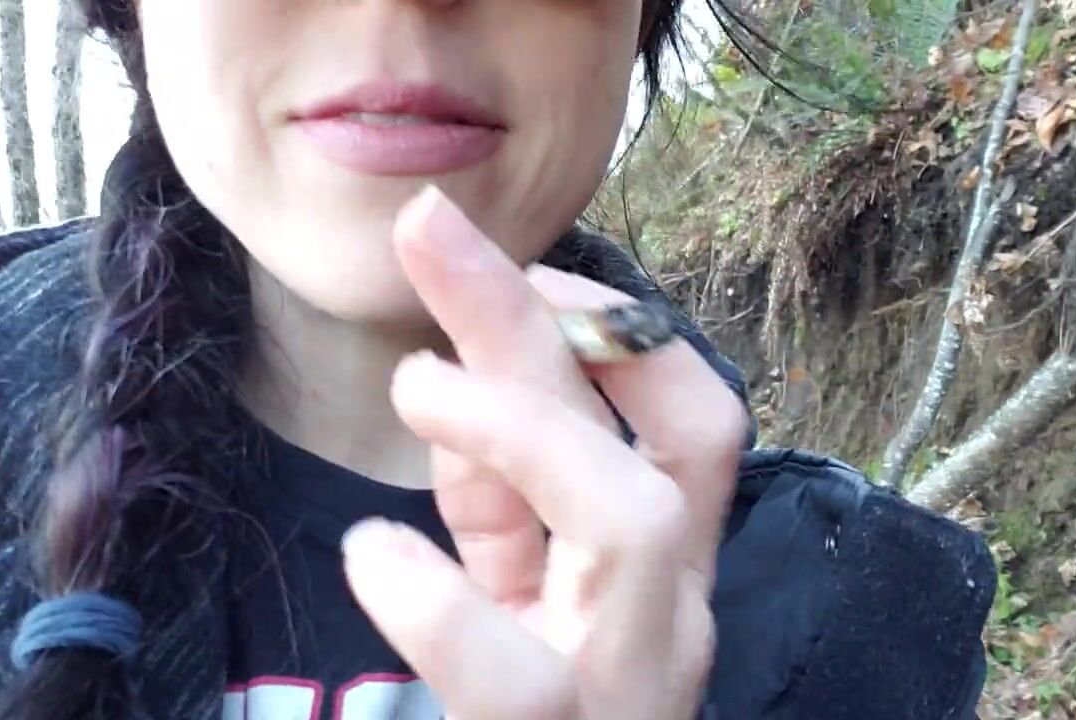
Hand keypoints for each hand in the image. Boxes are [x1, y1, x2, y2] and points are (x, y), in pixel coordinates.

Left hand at [341, 186, 748, 719]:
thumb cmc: (529, 699)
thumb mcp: (518, 579)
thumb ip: (498, 489)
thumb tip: (455, 375)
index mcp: (669, 564)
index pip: (698, 416)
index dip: (624, 327)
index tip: (528, 268)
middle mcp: (674, 613)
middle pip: (673, 435)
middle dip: (556, 318)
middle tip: (438, 238)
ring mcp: (629, 684)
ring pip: (629, 521)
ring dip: (518, 425)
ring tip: (414, 388)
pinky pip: (508, 666)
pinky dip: (431, 589)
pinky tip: (377, 553)